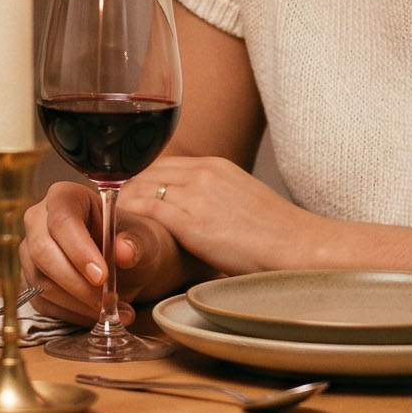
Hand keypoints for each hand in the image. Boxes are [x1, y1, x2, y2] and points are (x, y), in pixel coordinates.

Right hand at [22, 180, 189, 321]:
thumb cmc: (130, 241)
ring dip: (78, 303)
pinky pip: (42, 302)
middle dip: (77, 283)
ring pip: (41, 281)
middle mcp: (38, 221)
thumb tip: (124, 252)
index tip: (101, 276)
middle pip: (43, 252)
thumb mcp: (143, 238)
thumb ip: (136, 242)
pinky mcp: (30, 281)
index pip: (62, 220)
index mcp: (65, 197)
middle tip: (108, 301)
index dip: (79, 250)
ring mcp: (30, 252)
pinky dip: (72, 314)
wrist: (124, 262)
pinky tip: (97, 315)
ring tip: (114, 310)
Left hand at [114, 156, 322, 276]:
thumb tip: (198, 214)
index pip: (162, 164)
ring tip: (110, 221)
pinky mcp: (193, 223)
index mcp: (216, 166)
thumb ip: (215, 198)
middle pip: (146, 173)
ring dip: (123, 205)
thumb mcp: (243, 200)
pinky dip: (129, 218)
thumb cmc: (278, 235)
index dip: (140, 180)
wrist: (301, 247)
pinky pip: (147, 212)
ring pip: (141, 189)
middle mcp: (203, 173)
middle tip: (111, 209)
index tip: (127, 195)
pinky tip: (119, 230)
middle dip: (125, 190)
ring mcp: (197, 196)